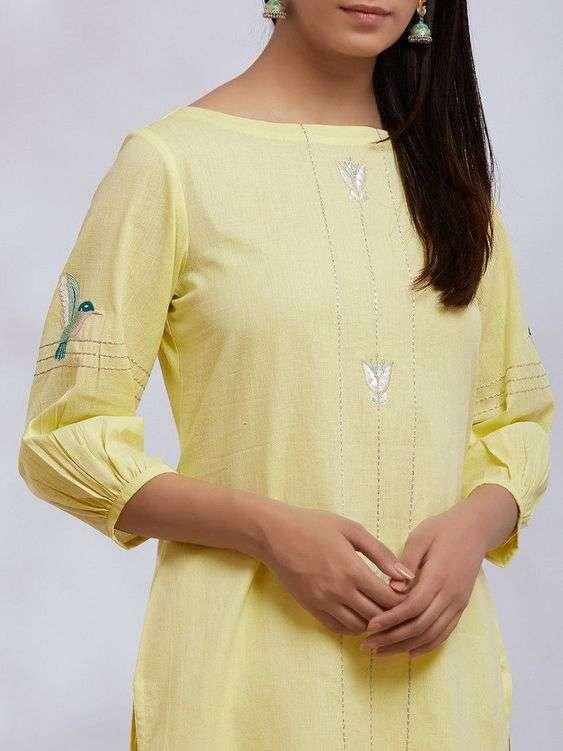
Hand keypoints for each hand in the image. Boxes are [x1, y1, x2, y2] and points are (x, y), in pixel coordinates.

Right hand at [257, 504, 415, 635]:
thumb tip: (406, 575)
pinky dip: (351, 625)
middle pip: (377, 616)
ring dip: (371, 621)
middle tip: (397, 605)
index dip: (403, 600)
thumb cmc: (314, 525)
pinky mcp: (310, 607)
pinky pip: (337, 628)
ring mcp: (323, 602)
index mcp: (353, 570)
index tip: (407, 594)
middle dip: (391, 613)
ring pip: (358, 627)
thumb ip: (381, 553)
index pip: (389, 599)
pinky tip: (356, 612)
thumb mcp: (351, 530)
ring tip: (377, 608)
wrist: (275, 533)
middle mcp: (339, 591)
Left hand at [360, 503, 488, 655]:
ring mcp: (458, 602)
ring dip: (406, 647)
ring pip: (432, 634)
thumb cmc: (442, 530)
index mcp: (438, 577)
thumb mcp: (420, 538)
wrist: (474, 529)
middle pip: (420, 626)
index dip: (391, 620)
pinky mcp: (461, 606)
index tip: (370, 627)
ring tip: (381, 652)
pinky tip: (409, 651)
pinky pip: (445, 632)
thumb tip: (392, 588)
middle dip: (392, 639)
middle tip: (368, 646)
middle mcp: (450, 595)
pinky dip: (427, 645)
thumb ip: (406, 563)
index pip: (412, 607)